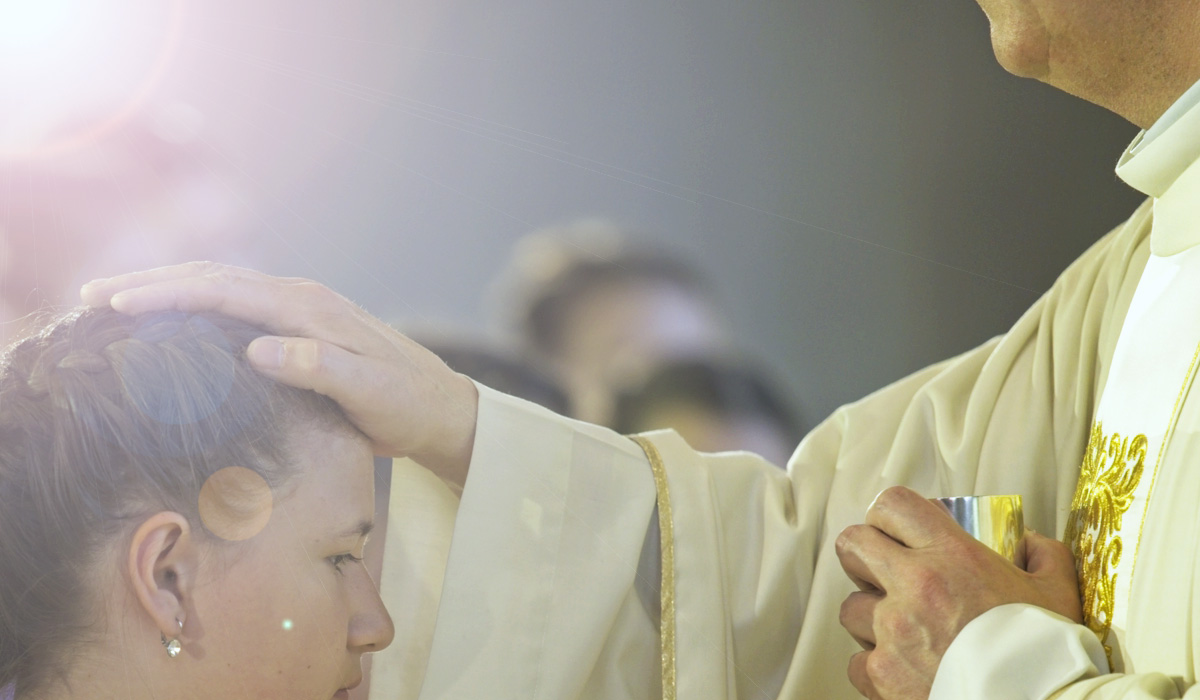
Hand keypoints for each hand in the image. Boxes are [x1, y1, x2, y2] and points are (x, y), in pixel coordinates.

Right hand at [80, 262, 477, 487]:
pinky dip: (197, 303)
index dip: (168, 295)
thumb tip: (259, 348)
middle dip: (152, 283)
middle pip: (214, 278)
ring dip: (169, 289)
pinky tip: (174, 319)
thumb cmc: (405, 403)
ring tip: (116, 300)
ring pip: (223, 287)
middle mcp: (302, 299)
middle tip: (91, 297)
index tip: (116, 304)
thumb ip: (319, 368)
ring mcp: (302, 310)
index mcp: (309, 309)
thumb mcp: (368, 392)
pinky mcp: (302, 326)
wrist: (441, 406)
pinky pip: (239, 305)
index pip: (225, 291)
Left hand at [835, 486, 1081, 699]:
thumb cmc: (1045, 655)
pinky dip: (874, 666)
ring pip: (851, 607)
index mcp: (951, 556)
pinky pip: (856, 661)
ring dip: (871, 617)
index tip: (898, 531)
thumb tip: (1029, 542)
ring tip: (902, 631)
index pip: (893, 505)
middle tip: (884, 572)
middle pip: (852, 544)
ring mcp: (892, 630)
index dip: (888, 515)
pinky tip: (903, 669)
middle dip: (863, 555)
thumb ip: (1043, 557)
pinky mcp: (880, 674)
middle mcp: (913, 586)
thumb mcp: (1057, 593)